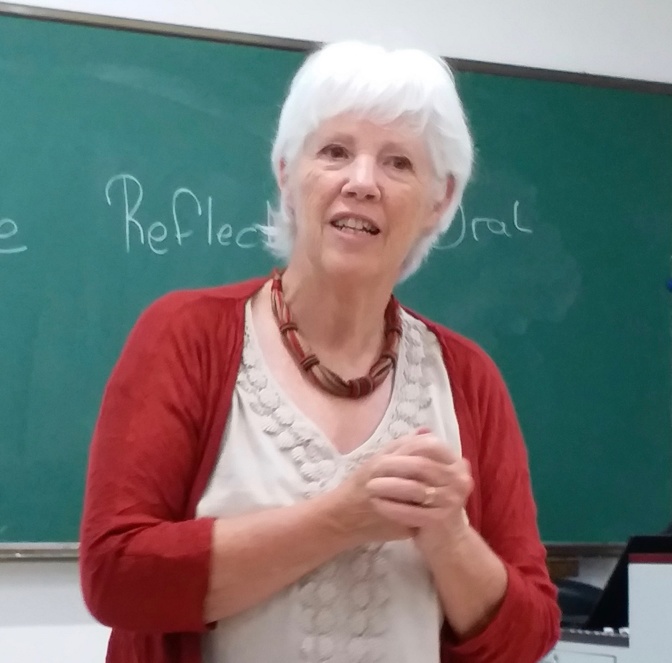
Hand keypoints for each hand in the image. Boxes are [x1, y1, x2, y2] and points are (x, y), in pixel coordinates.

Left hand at [364, 428, 472, 545]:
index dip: (406, 447)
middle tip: (371, 468)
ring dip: (388, 486)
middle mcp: (460, 480)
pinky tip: (377, 504)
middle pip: (420, 466)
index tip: (385, 452)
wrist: (447, 541)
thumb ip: (424, 453)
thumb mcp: (432, 476)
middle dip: (392, 467)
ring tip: (369, 486)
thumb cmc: (435, 503)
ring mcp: (452, 501)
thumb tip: (420, 429)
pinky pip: (411, 511)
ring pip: (414, 489)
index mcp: (458, 465)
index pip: (431, 446)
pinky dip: (392, 507)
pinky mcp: (440, 520)